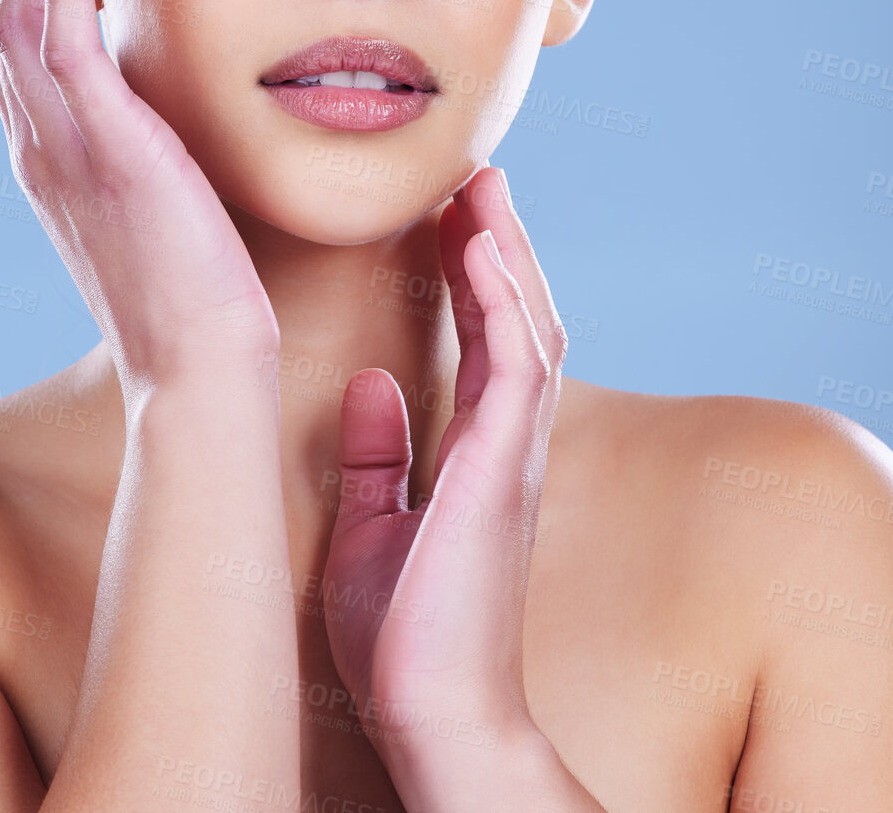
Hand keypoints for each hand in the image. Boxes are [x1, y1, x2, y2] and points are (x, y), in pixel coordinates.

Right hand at [0, 0, 279, 396]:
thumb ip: (143, 151)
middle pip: (4, 9)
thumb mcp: (158, 207)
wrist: (200, 366)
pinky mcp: (103, 144)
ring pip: (19, 7)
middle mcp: (39, 143)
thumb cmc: (197, 294)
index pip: (19, 39)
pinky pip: (60, 31)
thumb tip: (164, 115)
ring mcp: (61, 144)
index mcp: (51, 156)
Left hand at [321, 166, 576, 793]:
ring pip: (525, 324)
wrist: (433, 714)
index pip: (487, 341)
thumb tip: (368, 384)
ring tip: (478, 186)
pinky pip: (514, 361)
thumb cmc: (408, 636)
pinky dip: (501, 299)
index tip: (452, 215)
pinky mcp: (503, 466)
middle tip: (475, 177)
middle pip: (517, 317)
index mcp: (478, 452)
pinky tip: (477, 247)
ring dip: (503, 252)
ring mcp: (512, 451)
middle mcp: (506, 441)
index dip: (475, 276)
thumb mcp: (376, 525)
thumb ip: (381, 454)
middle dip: (498, 244)